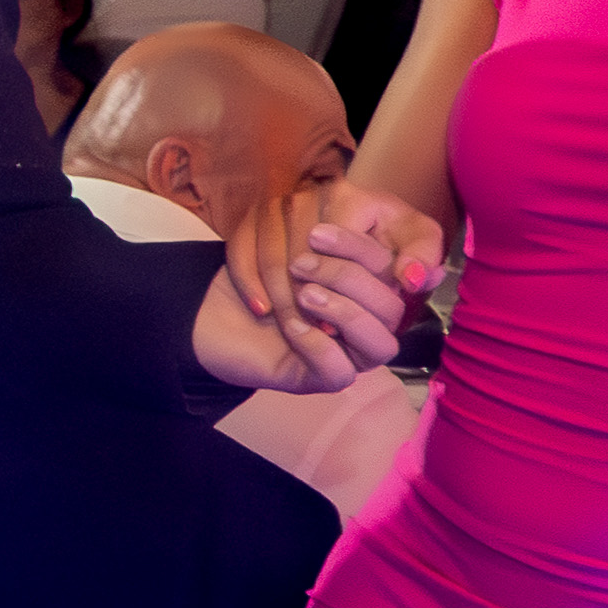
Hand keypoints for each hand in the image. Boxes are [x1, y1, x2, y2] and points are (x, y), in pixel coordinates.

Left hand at [195, 214, 419, 397]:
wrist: (212, 312)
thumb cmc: (258, 274)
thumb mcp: (291, 244)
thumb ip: (328, 233)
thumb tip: (372, 229)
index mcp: (373, 286)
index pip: (395, 271)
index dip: (363, 250)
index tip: (316, 231)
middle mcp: (371, 323)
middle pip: (393, 308)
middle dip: (349, 278)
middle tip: (300, 264)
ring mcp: (351, 355)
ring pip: (382, 346)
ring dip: (344, 313)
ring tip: (303, 294)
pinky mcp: (322, 378)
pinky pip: (340, 372)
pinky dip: (318, 347)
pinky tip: (293, 327)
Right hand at [245, 180, 443, 340]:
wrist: (352, 218)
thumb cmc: (388, 235)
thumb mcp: (414, 239)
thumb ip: (421, 258)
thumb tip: (411, 278)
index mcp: (355, 196)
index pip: (342, 242)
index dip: (339, 281)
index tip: (341, 317)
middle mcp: (312, 191)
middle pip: (301, 250)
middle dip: (305, 293)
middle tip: (310, 327)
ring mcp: (279, 200)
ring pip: (270, 253)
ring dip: (277, 294)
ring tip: (287, 325)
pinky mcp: (253, 212)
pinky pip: (241, 248)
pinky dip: (247, 280)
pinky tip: (260, 308)